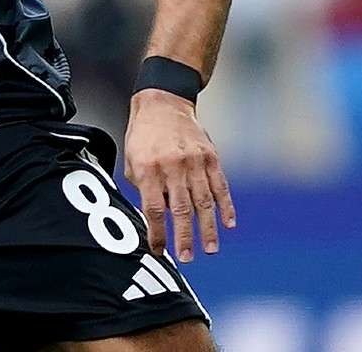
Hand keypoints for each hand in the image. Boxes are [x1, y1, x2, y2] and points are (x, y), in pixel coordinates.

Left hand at [123, 89, 235, 262]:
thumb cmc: (143, 137)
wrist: (163, 103)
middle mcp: (172, 167)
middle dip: (183, 237)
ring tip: (209, 249)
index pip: (153, 209)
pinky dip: (226, 206)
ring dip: (207, 228)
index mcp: (148, 169)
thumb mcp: (133, 161)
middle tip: (187, 258)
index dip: (157, 233)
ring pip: (203, 202)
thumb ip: (143, 189)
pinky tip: (228, 224)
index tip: (159, 251)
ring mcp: (194, 162)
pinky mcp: (211, 157)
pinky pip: (220, 186)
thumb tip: (155, 218)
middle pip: (180, 209)